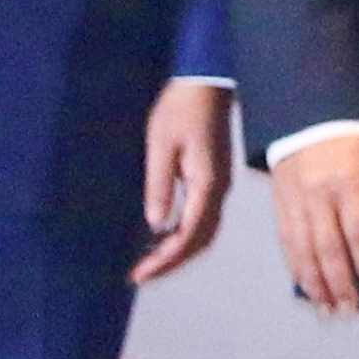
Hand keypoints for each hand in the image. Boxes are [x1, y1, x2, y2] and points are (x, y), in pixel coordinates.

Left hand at [127, 77, 234, 283]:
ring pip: (205, 232)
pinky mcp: (214, 178)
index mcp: (207, 184)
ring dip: (179, 252)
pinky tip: (163, 236)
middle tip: (140, 275)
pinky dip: (185, 236)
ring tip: (149, 262)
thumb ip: (160, 185)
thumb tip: (155, 225)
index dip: (164, 260)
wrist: (206, 82)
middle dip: (172, 263)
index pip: (188, 235)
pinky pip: (203, 219)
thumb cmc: (180, 110)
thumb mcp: (161, 145)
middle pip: (201, 240)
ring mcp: (219, 184)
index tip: (138, 275)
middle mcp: (218, 190)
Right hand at [269, 128, 358, 314]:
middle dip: (339, 283)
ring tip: (326, 309)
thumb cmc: (355, 143)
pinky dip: (296, 270)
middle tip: (349, 309)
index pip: (357, 231)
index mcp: (347, 182)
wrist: (310, 119)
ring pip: (302, 252)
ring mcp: (294, 204)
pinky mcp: (279, 208)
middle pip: (327, 248)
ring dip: (315, 285)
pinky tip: (306, 288)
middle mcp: (317, 196)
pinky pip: (287, 246)